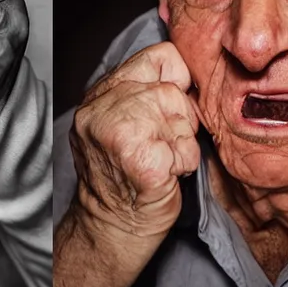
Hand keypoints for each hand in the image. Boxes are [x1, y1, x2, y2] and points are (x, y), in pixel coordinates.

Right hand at [69, 41, 200, 240]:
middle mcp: (104, 107)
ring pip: (182, 118)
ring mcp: (121, 133)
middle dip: (179, 121)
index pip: (158, 56)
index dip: (175, 80)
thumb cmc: (122, 178)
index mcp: (100, 94)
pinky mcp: (143, 162)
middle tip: (161, 146)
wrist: (110, 230)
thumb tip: (185, 72)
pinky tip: (165, 176)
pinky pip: (187, 150)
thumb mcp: (118, 122)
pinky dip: (184, 165)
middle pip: (172, 91)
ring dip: (181, 145)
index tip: (170, 108)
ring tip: (162, 161)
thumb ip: (140, 92)